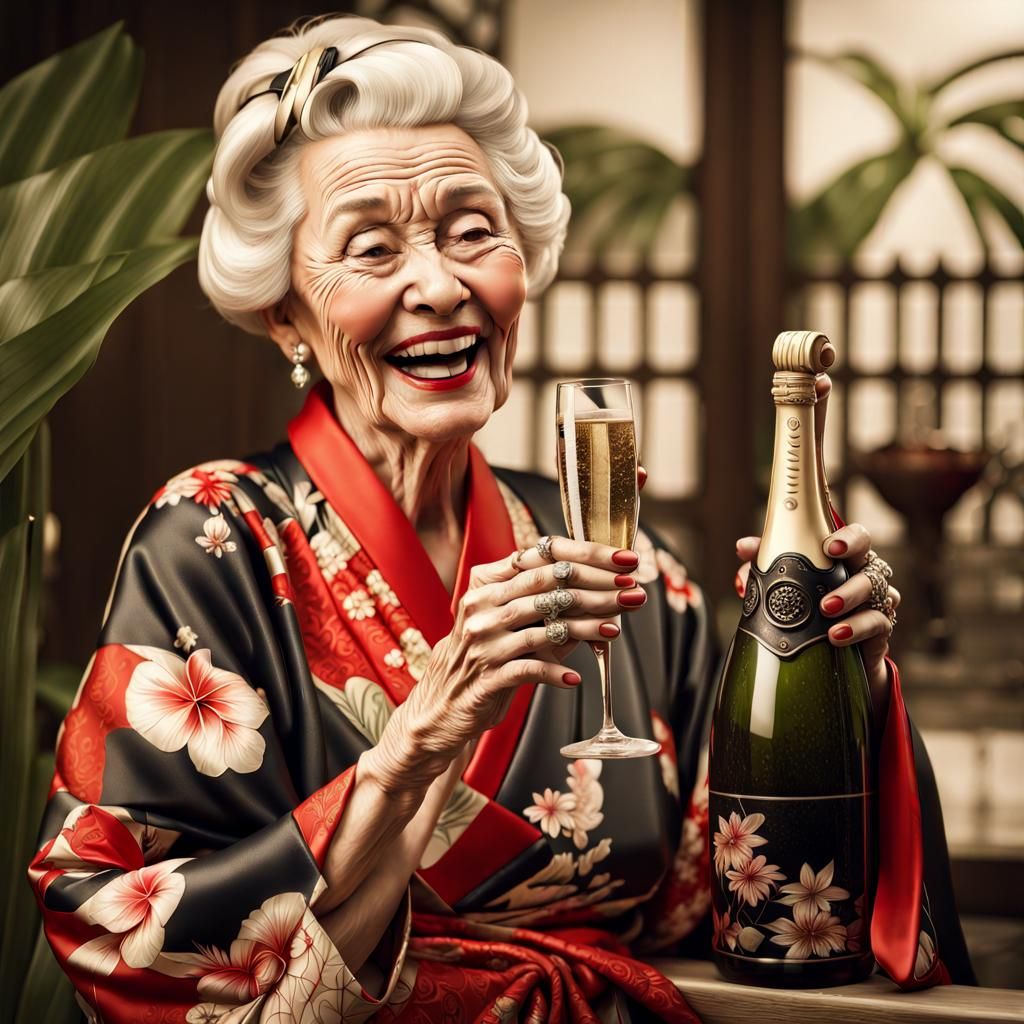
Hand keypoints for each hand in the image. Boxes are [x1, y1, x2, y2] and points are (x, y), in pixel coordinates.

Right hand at [367, 538, 647, 791]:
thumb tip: (606, 598)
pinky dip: (555, 673)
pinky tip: (576, 679)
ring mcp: (482, 641)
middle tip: (632, 591)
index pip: (543, 556)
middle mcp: (481, 606)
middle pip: (548, 586)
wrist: (439, 708)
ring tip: (615, 628)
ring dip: (586, 626)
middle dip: (597, 587)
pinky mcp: (485, 677)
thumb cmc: (484, 659)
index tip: (624, 560)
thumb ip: (551, 610)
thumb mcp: (510, 626)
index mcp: (487, 583)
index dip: (588, 554)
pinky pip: (528, 669)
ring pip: (543, 626)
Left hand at [735, 527, 899, 714]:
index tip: (829, 546)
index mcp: (845, 560)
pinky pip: (877, 623)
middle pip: (873, 561)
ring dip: (850, 596)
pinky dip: (856, 628)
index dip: (848, 538)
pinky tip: (835, 635)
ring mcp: (876, 602)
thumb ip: (765, 562)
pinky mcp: (879, 630)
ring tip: (826, 608)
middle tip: (829, 570)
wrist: (830, 655)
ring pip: (877, 591)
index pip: (857, 538)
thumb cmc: (808, 607)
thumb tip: (743, 547)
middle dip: (853, 565)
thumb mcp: (783, 583)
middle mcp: (865, 576)